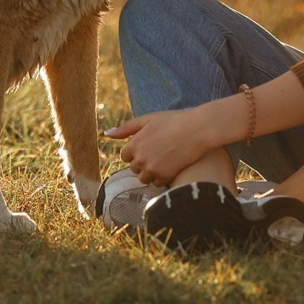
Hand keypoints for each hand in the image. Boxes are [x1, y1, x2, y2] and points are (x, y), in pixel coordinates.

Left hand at [104, 106, 223, 185]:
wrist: (197, 129)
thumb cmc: (172, 121)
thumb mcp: (147, 119)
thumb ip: (125, 128)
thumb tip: (106, 134)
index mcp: (133, 144)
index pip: (125, 156)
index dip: (136, 152)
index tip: (148, 146)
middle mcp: (140, 158)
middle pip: (134, 168)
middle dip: (143, 163)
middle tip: (158, 152)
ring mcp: (152, 169)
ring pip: (144, 178)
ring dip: (151, 172)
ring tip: (164, 160)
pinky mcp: (165, 176)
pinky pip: (157, 183)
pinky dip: (162, 177)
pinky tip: (171, 166)